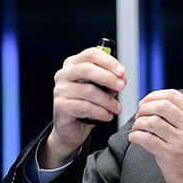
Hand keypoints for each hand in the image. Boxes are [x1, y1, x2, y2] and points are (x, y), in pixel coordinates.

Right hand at [40, 46, 126, 168]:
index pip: (91, 54)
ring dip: (108, 101)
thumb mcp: (102, 89)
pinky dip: (101, 112)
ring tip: (117, 108)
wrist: (72, 128)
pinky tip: (107, 116)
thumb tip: (122, 78)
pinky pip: (85, 107)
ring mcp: (60, 90)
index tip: (122, 72)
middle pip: (87, 69)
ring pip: (88, 91)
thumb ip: (111, 80)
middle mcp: (64, 74)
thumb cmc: (88, 104)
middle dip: (108, 78)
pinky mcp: (60, 106)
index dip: (108, 62)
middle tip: (121, 87)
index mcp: (74, 64)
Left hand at [128, 89, 182, 182]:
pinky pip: (145, 139)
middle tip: (139, 115)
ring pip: (151, 121)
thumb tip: (154, 107)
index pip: (173, 95)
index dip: (154, 96)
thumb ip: (181, 117)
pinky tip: (135, 139)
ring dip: (138, 124)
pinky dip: (135, 136)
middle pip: (161, 105)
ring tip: (137, 129)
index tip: (145, 102)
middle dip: (144, 108)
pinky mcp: (169, 154)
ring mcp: (180, 141)